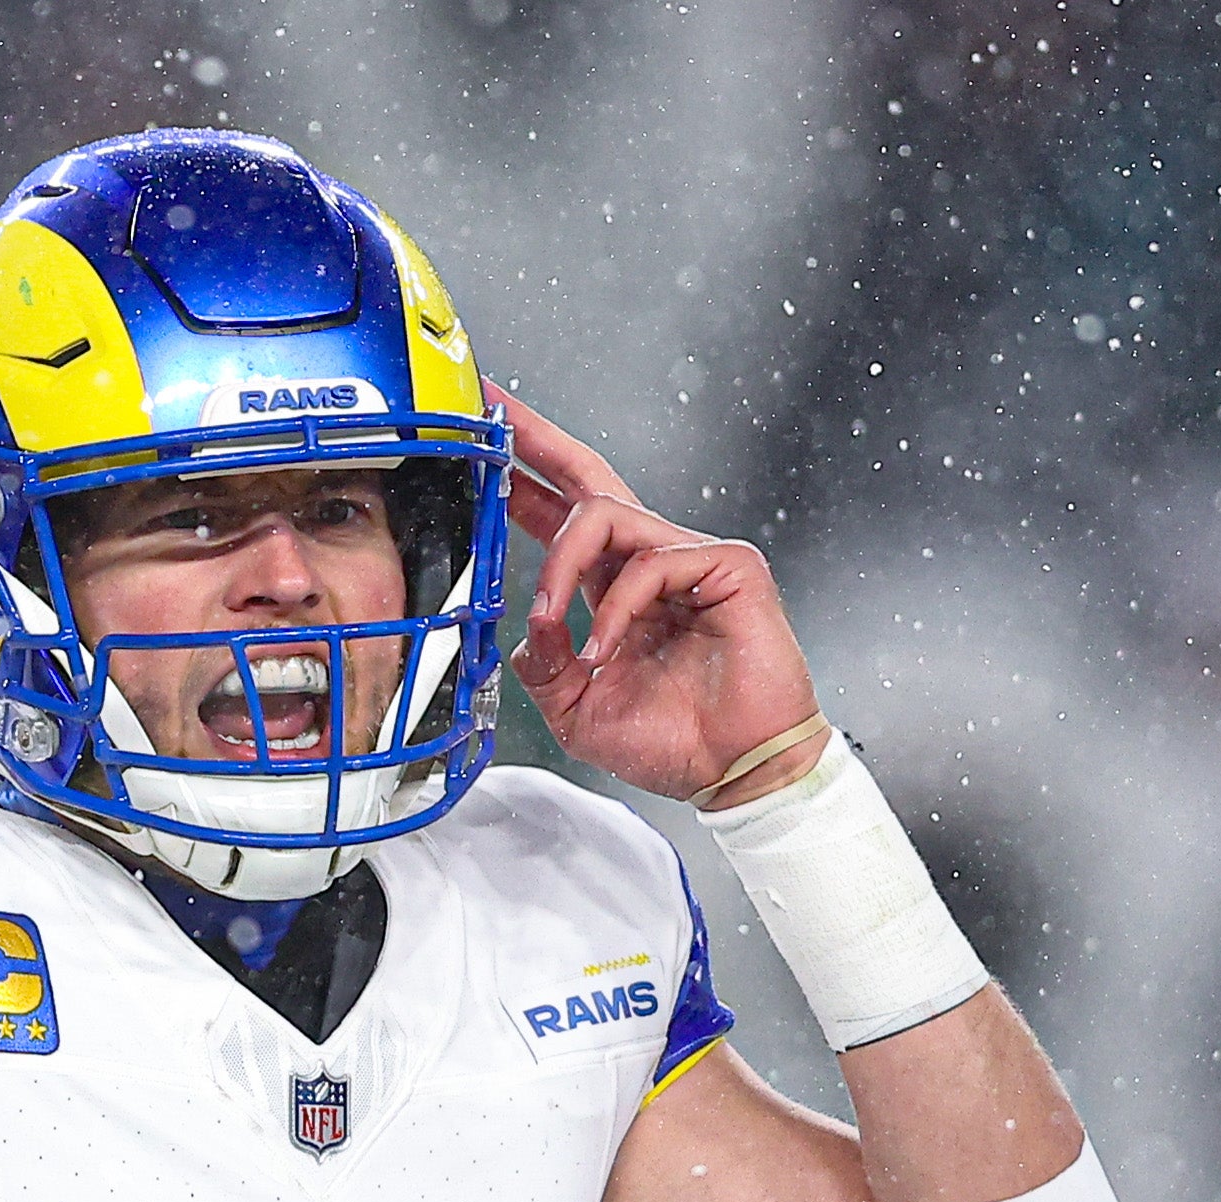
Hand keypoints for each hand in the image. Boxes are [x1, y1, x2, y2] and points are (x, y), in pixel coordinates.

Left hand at [498, 385, 822, 805]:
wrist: (734, 773)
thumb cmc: (674, 743)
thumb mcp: (576, 710)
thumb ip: (542, 664)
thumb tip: (531, 621)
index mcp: (613, 590)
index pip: (563, 518)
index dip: (523, 481)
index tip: (485, 446)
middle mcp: (650, 564)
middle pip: (590, 479)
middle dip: (537, 442)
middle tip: (496, 409)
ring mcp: (691, 560)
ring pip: (606, 515)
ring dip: (560, 567)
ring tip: (553, 620)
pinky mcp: (728, 566)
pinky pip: (649, 562)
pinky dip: (616, 608)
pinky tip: (608, 649)